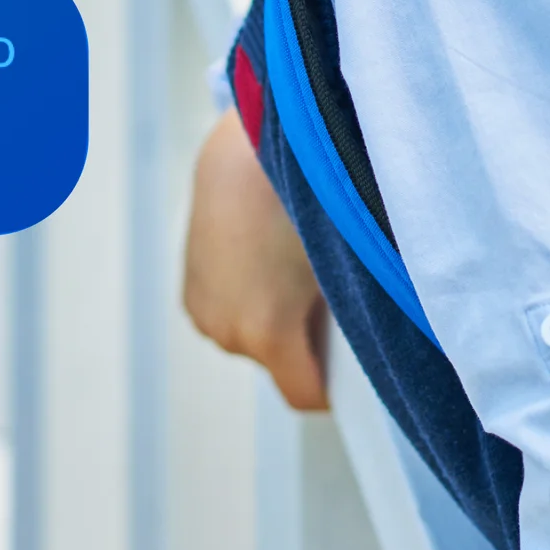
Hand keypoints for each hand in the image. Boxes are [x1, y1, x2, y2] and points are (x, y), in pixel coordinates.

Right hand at [183, 109, 329, 409]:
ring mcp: (204, 314)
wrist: (244, 155)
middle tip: (328, 301)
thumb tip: (359, 347)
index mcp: (266, 331)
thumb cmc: (302, 203)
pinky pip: (230, 319)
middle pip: (278, 366)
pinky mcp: (190, 296)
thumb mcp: (337, 264)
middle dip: (304, 345)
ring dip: (273, 324)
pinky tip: (263, 263)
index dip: (334, 387)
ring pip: (252, 342)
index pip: (305, 394)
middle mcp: (227, 333)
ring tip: (292, 274)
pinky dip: (248, 304)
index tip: (354, 367)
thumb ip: (349, 320)